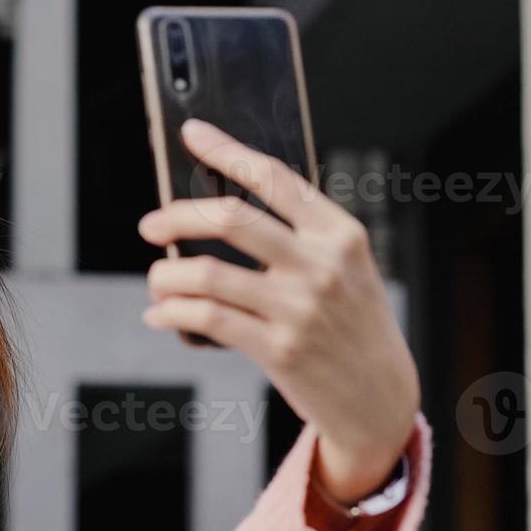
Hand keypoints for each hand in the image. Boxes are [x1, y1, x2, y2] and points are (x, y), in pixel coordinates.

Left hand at [137, 119, 419, 503]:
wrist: (379, 396)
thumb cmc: (351, 325)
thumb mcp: (345, 268)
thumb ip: (299, 236)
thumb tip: (221, 209)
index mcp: (339, 233)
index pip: (273, 178)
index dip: (226, 150)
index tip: (191, 134)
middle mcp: (321, 265)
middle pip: (230, 218)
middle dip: (177, 216)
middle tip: (151, 225)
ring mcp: (299, 308)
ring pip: (206, 274)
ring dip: (165, 275)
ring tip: (157, 281)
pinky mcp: (279, 348)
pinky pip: (205, 318)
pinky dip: (171, 313)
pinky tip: (160, 314)